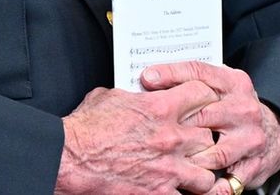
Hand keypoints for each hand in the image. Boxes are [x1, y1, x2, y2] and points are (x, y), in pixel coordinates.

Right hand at [55, 82, 220, 193]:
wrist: (70, 159)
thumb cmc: (84, 129)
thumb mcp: (108, 97)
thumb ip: (132, 95)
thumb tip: (139, 94)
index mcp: (159, 108)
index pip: (202, 94)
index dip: (203, 97)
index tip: (200, 103)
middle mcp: (170, 137)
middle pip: (210, 135)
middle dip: (202, 138)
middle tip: (192, 140)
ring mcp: (169, 168)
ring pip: (209, 172)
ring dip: (200, 171)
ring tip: (189, 170)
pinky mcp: (160, 193)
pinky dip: (184, 194)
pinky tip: (176, 190)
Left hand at [140, 61, 279, 192]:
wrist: (275, 130)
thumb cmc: (233, 105)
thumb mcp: (216, 83)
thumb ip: (185, 79)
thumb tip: (148, 78)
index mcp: (233, 83)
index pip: (199, 73)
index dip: (170, 74)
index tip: (146, 79)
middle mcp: (244, 109)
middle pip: (201, 114)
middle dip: (175, 123)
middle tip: (151, 129)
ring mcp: (250, 138)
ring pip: (213, 152)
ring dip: (189, 157)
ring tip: (167, 159)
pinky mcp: (253, 165)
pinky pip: (225, 179)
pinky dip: (207, 183)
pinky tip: (191, 183)